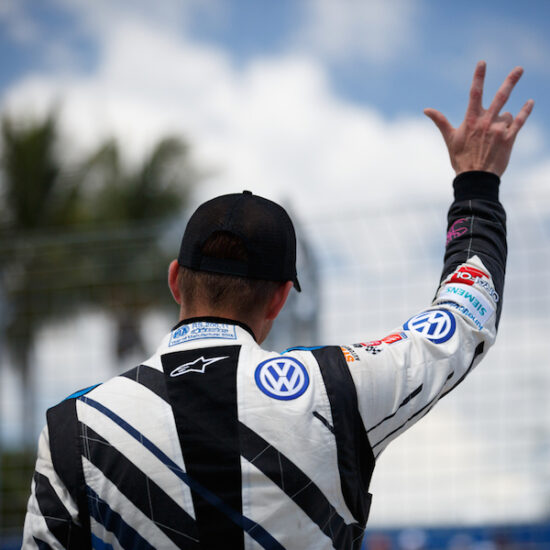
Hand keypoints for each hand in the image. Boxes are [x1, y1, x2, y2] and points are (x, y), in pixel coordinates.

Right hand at [424, 61, 533, 176]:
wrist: (475, 178)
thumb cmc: (460, 158)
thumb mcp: (449, 139)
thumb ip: (440, 121)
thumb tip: (426, 109)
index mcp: (471, 120)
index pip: (475, 93)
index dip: (478, 77)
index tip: (482, 62)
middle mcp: (486, 122)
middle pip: (500, 96)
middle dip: (510, 81)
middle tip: (520, 68)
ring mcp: (499, 129)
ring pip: (506, 115)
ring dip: (502, 120)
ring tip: (492, 138)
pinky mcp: (509, 138)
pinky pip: (520, 121)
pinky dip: (525, 111)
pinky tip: (530, 102)